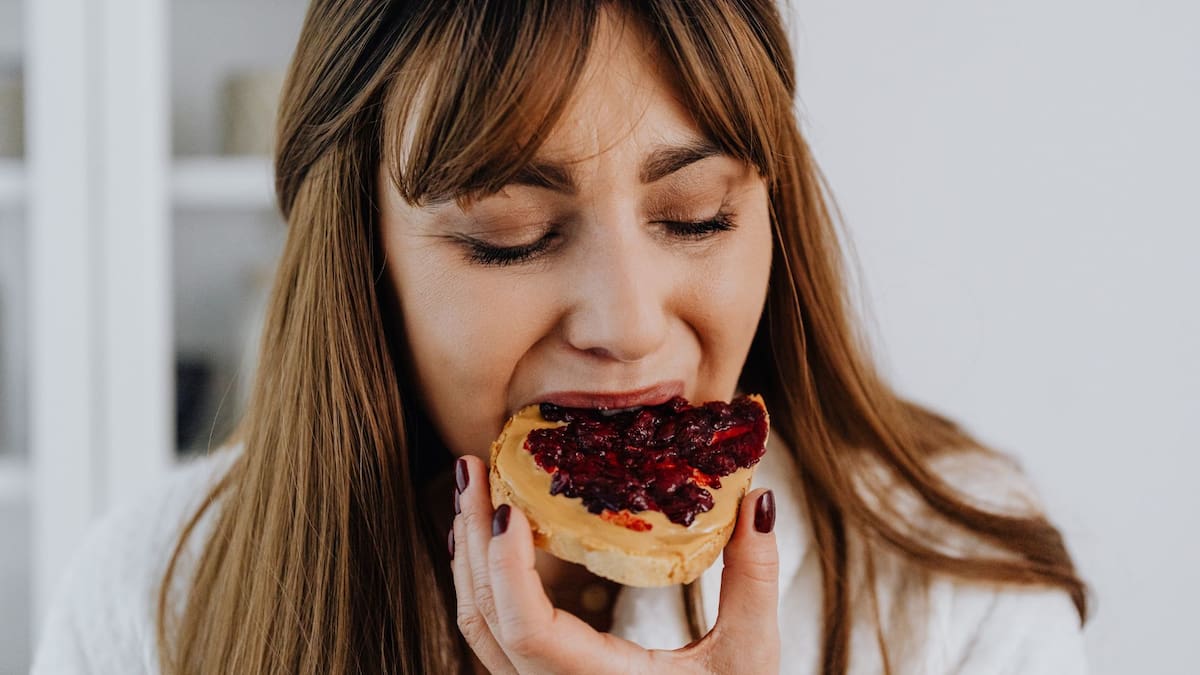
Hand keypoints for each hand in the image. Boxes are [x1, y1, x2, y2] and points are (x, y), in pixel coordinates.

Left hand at [449, 455, 780, 673]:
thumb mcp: (748, 655)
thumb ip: (753, 579)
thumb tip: (759, 500)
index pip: (525, 628)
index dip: (505, 566)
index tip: (508, 508)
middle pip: (484, 617)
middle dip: (471, 538)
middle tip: (474, 469)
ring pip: (480, 626)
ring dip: (471, 555)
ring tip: (474, 490)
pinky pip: (494, 632)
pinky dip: (486, 581)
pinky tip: (493, 539)